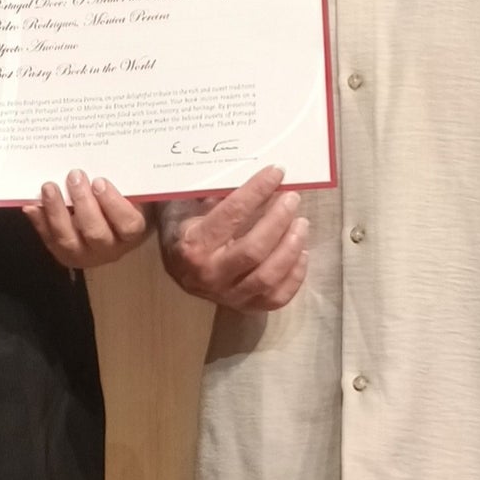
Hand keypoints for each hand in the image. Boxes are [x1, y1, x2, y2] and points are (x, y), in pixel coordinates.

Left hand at [23, 171, 148, 268]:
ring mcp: (85, 254)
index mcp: (132, 233)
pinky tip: (32, 205)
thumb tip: (107, 160)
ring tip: (49, 187)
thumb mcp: (132, 194)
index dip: (113, 204)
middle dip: (82, 203)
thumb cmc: (126, 203)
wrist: (115, 228)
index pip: (127, 224)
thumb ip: (126, 183)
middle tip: (74, 176)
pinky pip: (50, 240)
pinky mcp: (64, 254)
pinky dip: (39, 221)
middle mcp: (109, 248)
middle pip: (95, 232)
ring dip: (56, 212)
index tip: (99, 181)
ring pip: (68, 240)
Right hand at [159, 165, 308, 310]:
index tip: (276, 173)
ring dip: (291, 247)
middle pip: (254, 248)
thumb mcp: (190, 202)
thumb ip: (216, 191)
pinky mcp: (245, 307)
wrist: (176, 264)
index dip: (257, 191)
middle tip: (292, 198)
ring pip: (268, 276)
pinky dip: (295, 275)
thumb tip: (256, 176)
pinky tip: (302, 252)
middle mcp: (209, 274)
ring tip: (302, 223)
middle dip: (279, 219)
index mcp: (192, 244)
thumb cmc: (185, 224)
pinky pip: (277, 297)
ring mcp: (228, 295)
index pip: (231, 215)